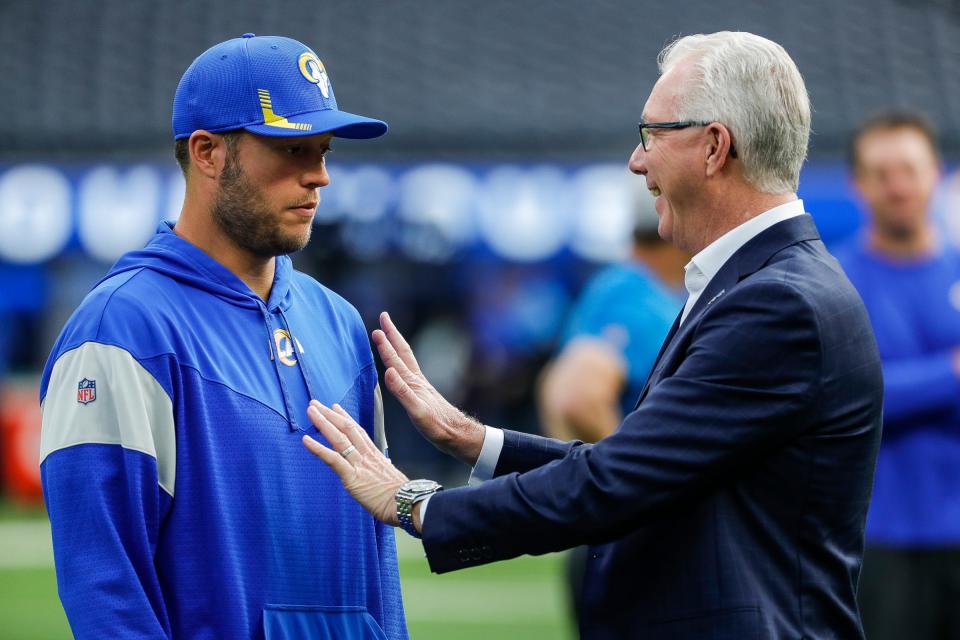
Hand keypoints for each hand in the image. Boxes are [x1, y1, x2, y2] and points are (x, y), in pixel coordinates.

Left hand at [301, 400, 408, 526]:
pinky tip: (306, 440)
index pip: (358, 431)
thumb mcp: (391, 476)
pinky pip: (332, 459)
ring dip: (323, 423)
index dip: (345, 418)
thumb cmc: (401, 495)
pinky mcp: (352, 477)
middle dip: (330, 415)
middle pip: (346, 428)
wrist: (406, 503)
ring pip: (339, 438)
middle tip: (316, 404)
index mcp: (375, 455)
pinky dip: (318, 448)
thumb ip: (385, 467)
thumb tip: (386, 463)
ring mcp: (358, 464)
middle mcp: (366, 455)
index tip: (335, 408)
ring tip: (311, 411)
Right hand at [373, 312, 484, 465]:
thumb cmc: (438, 427)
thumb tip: (388, 371)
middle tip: (384, 317)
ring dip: (395, 346)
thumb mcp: (418, 412)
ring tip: (389, 336)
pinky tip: (399, 367)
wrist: (457, 435)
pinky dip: (400, 364)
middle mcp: (416, 381)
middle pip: (402, 352)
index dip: (386, 343)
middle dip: (392, 334)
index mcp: (413, 383)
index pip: (396, 358)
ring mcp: (420, 387)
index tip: (377, 327)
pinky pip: (407, 372)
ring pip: (405, 360)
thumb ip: (403, 392)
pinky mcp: (422, 395)